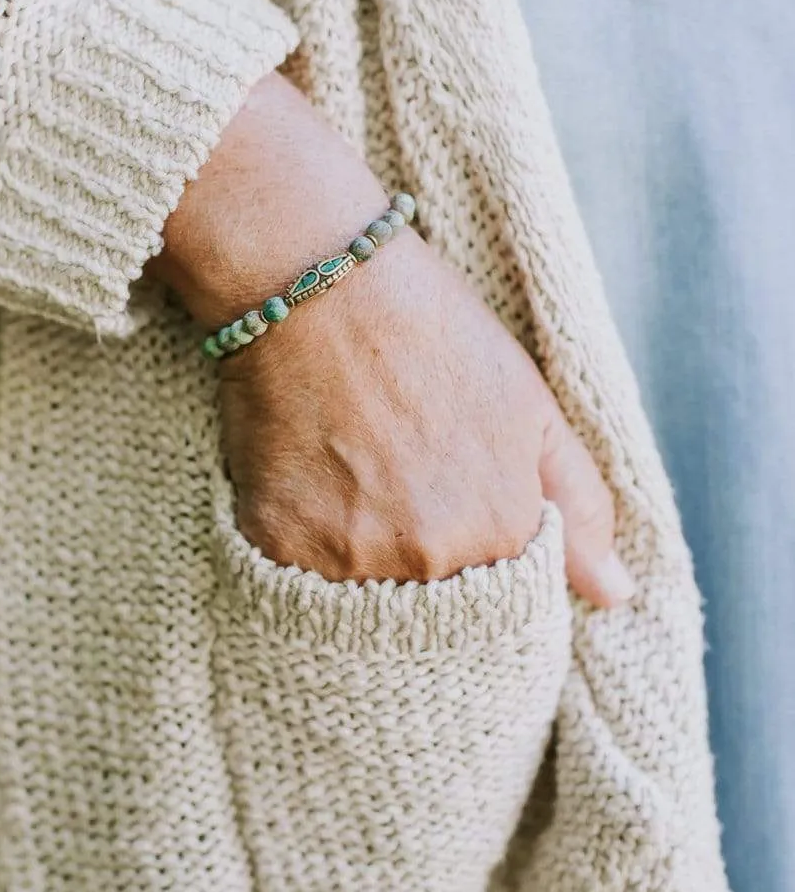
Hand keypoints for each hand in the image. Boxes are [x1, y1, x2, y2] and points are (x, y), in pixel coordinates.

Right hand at [148, 74, 633, 604]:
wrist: (320, 286)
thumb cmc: (434, 331)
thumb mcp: (530, 404)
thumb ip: (578, 504)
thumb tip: (616, 594)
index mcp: (501, 535)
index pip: (508, 605)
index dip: (489, 561)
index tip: (463, 514)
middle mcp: (428, 565)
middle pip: (436, 606)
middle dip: (428, 562)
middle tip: (402, 483)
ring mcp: (347, 560)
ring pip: (365, 597)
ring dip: (366, 556)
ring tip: (356, 474)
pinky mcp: (276, 547)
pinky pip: (297, 577)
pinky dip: (306, 541)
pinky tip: (312, 477)